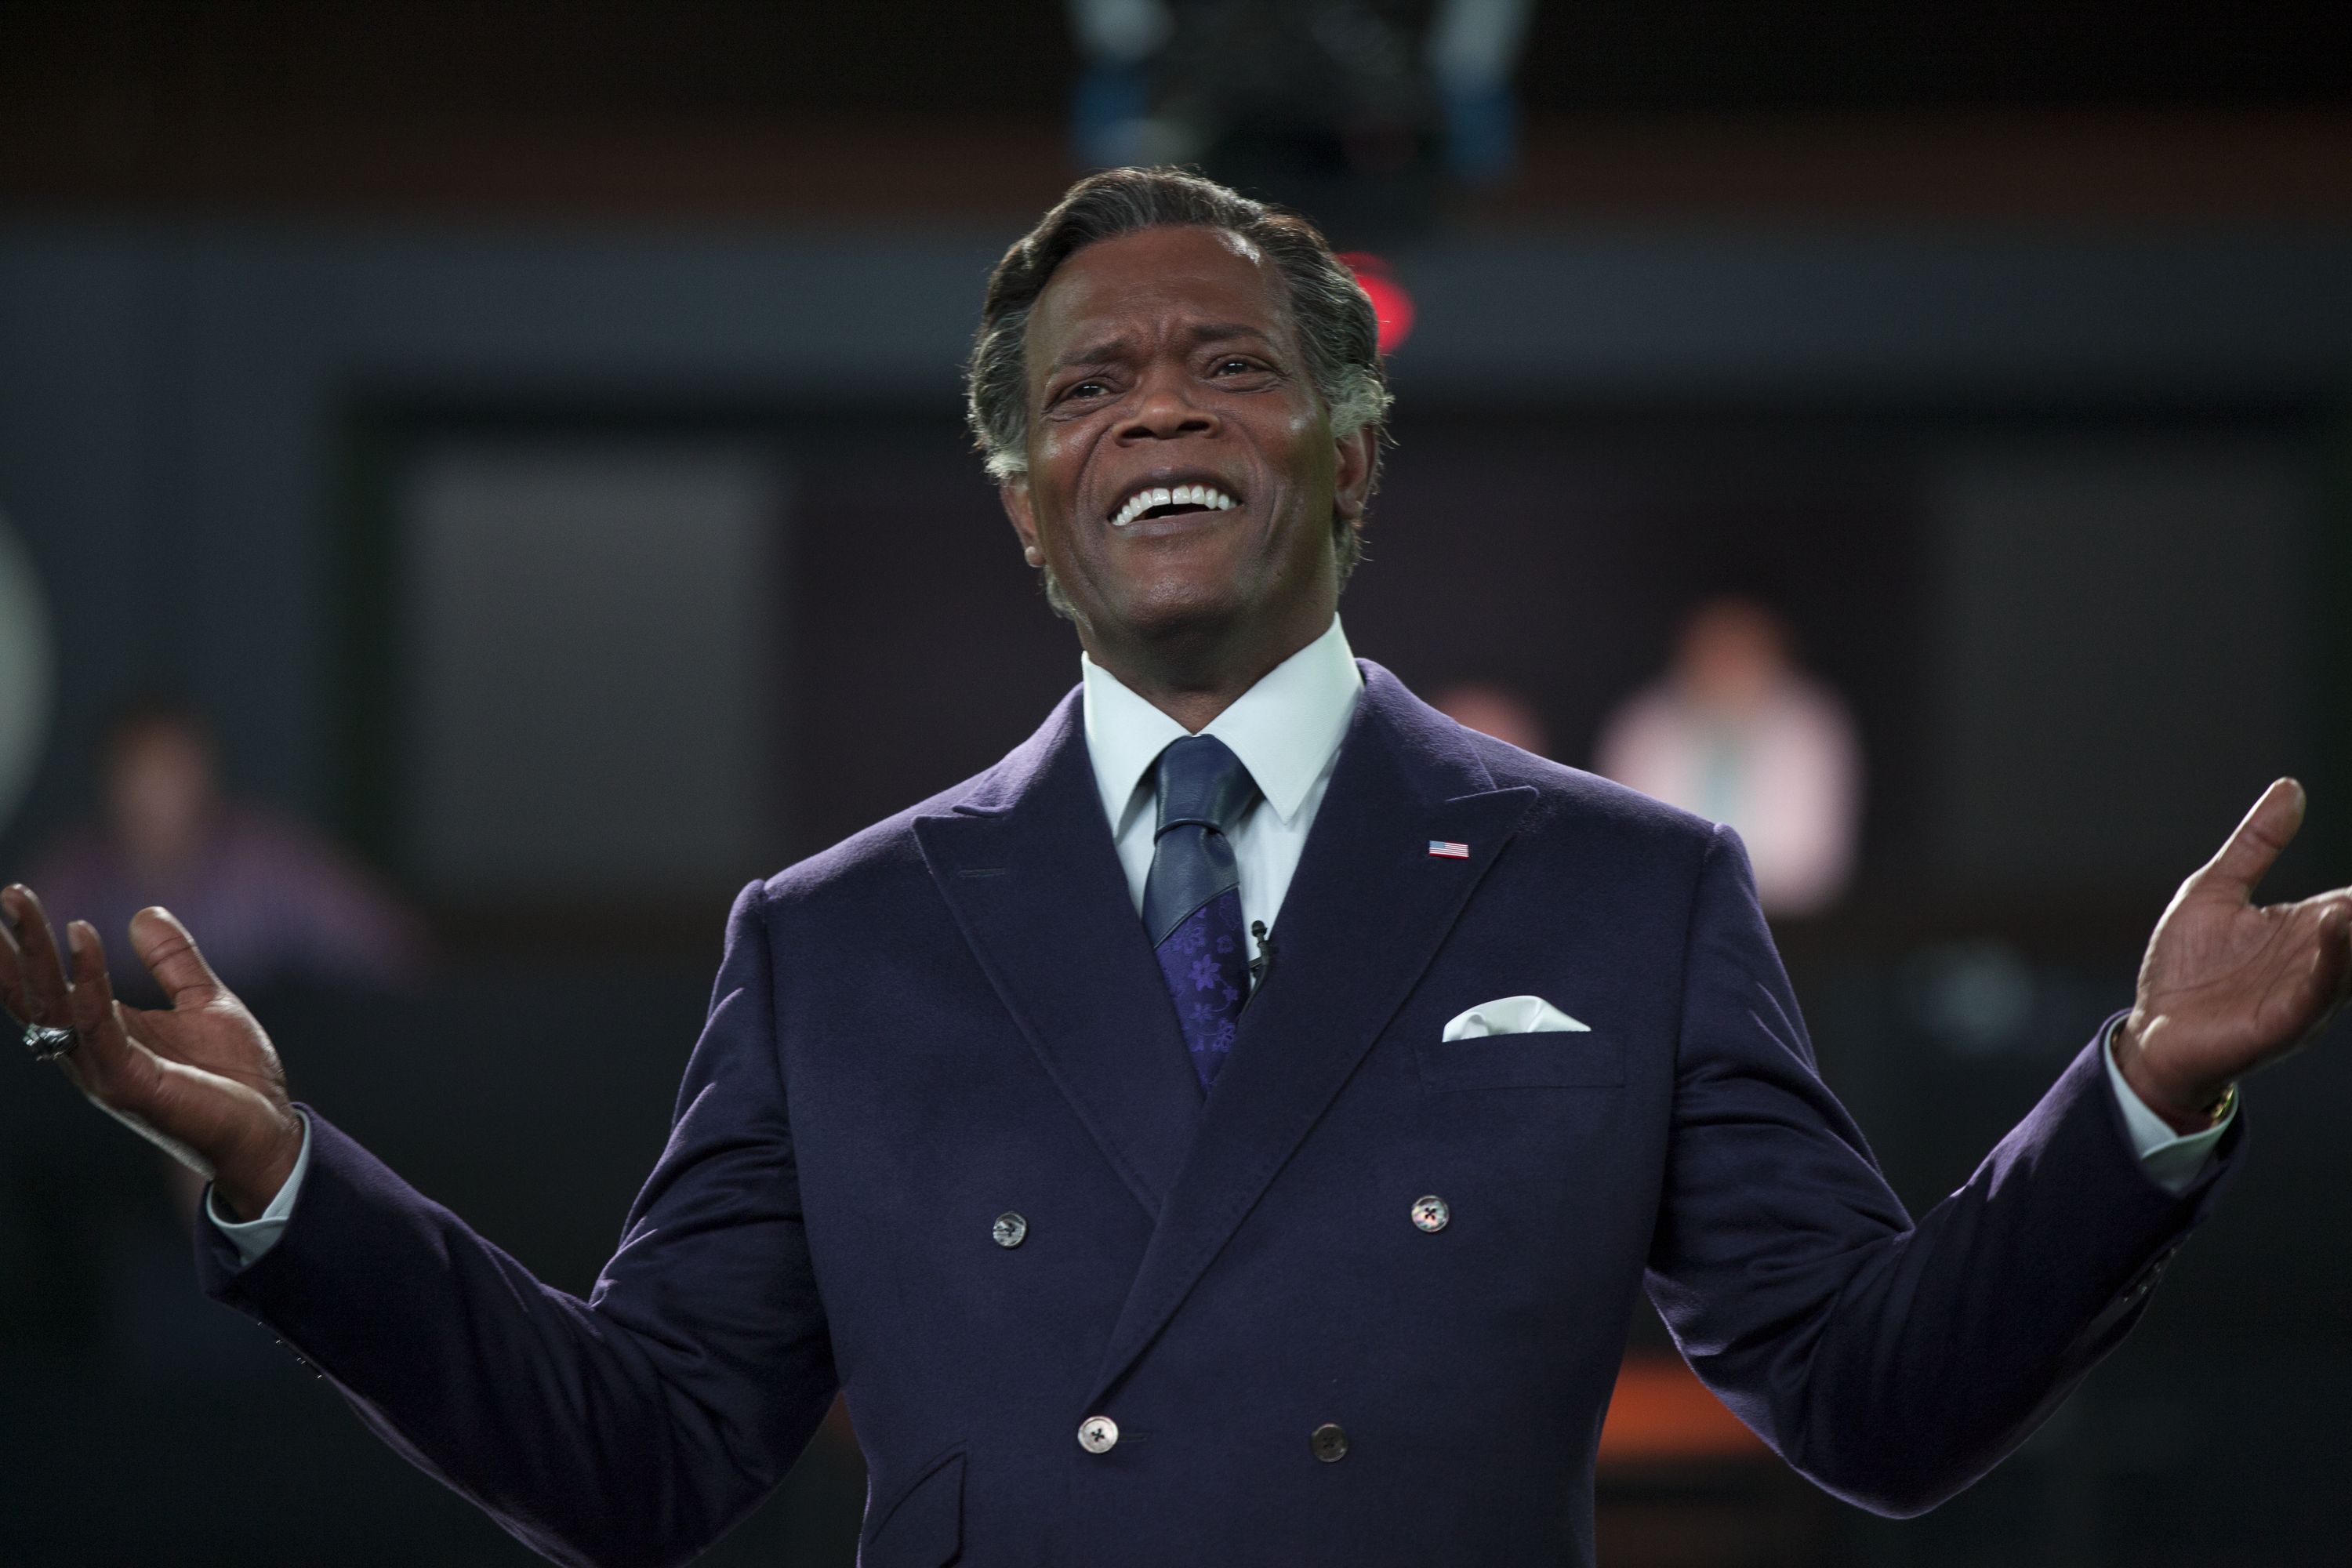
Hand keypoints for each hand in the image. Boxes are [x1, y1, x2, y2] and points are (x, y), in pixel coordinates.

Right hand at [2, 885, 302, 1220]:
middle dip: (16, 944)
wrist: (266, 1132)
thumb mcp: (204, 1001)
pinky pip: (99, 1025)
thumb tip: (144, 913)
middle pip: (37, 993)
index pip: (50, 986)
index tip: (13, 897)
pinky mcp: (129, 1083)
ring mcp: (104, 1070)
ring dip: (35, 953)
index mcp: (105, 1033)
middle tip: (9, 890)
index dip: (27, 946)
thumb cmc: (234, 1078)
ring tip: (20, 903)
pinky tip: (82, 936)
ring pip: (54, 1004)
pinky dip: (88, 980)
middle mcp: (92, 1052)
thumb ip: (173, 961)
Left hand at [2117, 780, 2351, 1132]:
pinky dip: (2332, 960)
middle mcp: (2319, 959)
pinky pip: (2319, 988)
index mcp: (2308, 927)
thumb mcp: (2216, 890)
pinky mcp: (2284, 1019)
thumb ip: (2256, 843)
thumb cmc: (2186, 967)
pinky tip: (2336, 926)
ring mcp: (2306, 990)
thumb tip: (2291, 787)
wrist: (2153, 1032)